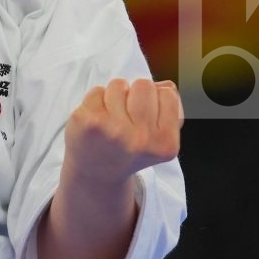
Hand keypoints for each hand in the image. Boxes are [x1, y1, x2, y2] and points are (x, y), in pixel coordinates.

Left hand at [61, 78, 182, 186]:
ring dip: (114, 97)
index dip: (155, 100)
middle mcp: (141, 139)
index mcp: (165, 143)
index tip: (145, 120)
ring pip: (119, 84)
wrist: (95, 174)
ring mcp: (114, 130)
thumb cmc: (129, 148)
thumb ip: (168, 109)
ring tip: (110, 120)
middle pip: (144, 84)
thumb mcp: (158, 138)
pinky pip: (97, 91)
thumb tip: (164, 85)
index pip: (168, 94)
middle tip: (126, 117)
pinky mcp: (89, 122)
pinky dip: (96, 101)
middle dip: (135, 94)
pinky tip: (96, 122)